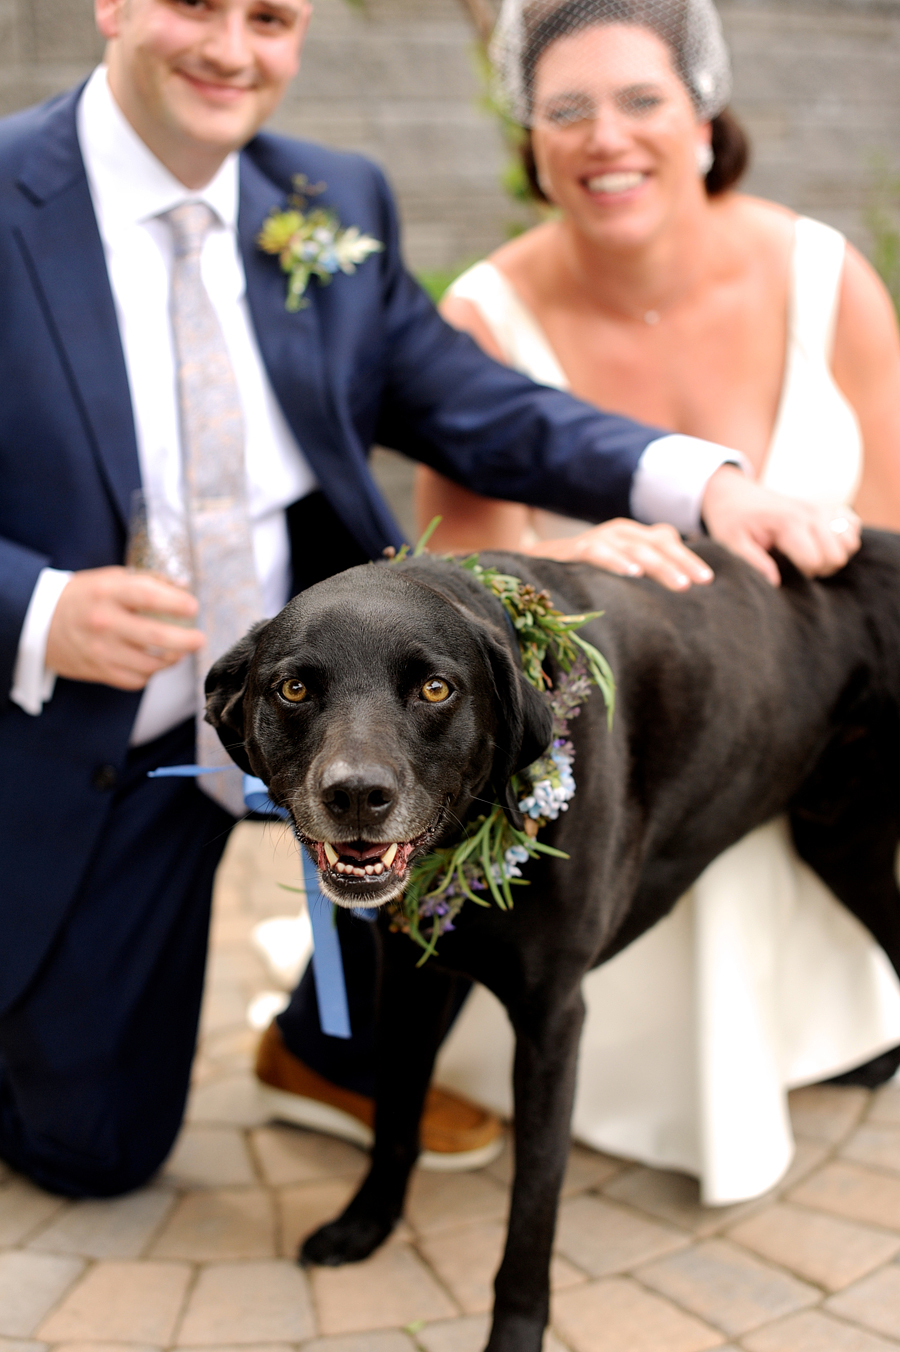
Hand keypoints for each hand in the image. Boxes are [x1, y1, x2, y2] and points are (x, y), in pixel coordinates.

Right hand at [46, 566, 204, 689]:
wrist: (38, 623)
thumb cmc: (82, 597)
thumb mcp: (109, 578)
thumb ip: (147, 581)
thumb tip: (183, 588)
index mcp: (107, 593)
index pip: (148, 596)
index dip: (176, 603)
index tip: (193, 607)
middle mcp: (104, 623)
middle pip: (156, 637)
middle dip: (186, 640)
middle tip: (199, 639)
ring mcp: (101, 651)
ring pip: (150, 664)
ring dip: (172, 659)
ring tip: (179, 651)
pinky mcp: (99, 671)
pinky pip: (135, 680)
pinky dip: (150, 673)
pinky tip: (154, 663)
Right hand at [523, 519, 714, 590]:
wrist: (532, 565)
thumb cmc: (583, 573)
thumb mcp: (618, 570)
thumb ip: (644, 571)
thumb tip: (679, 587)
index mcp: (631, 536)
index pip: (666, 541)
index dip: (687, 558)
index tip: (708, 581)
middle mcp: (617, 532)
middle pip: (656, 543)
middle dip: (680, 562)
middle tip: (699, 583)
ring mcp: (595, 538)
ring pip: (634, 547)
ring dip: (658, 565)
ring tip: (679, 584)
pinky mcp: (572, 550)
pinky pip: (596, 552)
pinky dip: (615, 560)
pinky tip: (631, 573)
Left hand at [701, 466, 860, 585]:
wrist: (733, 493)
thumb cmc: (731, 520)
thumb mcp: (731, 543)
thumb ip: (753, 562)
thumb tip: (775, 583)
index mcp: (787, 523)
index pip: (816, 559)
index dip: (806, 573)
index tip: (789, 570)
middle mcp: (809, 514)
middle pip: (838, 553)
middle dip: (822, 568)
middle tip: (800, 566)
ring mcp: (820, 509)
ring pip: (850, 541)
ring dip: (835, 554)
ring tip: (812, 555)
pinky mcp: (824, 508)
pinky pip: (852, 525)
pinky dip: (843, 538)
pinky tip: (822, 543)